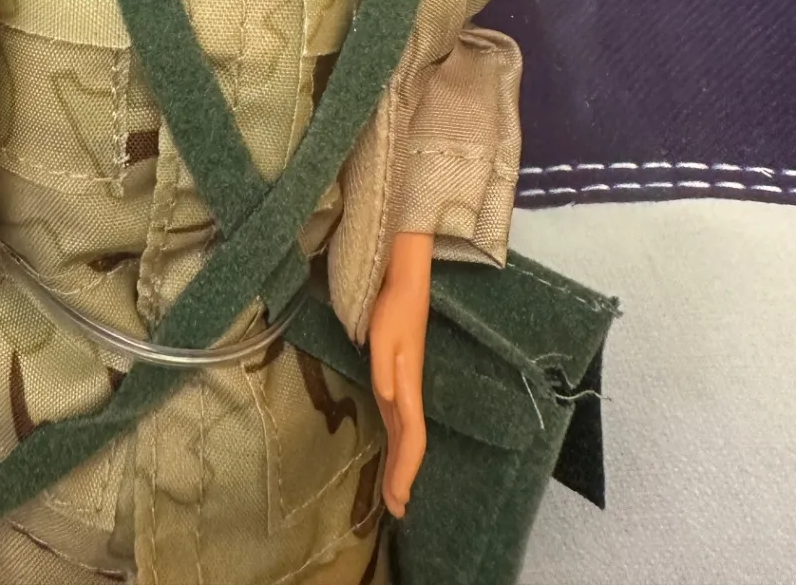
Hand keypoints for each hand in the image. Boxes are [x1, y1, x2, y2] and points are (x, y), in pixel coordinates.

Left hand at [368, 231, 433, 516]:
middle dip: (403, 476)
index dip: (405, 470)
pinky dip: (396, 444)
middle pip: (409, 443)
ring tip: (393, 494)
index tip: (399, 500)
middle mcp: (408, 393)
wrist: (405, 285)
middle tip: (396, 510)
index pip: (410, 438)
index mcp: (407, 388)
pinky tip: (391, 451)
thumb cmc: (393, 308)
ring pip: (404, 435)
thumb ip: (384, 367)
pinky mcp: (398, 379)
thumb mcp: (385, 336)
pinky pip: (399, 422)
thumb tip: (386, 398)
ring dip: (400, 464)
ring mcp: (404, 387)